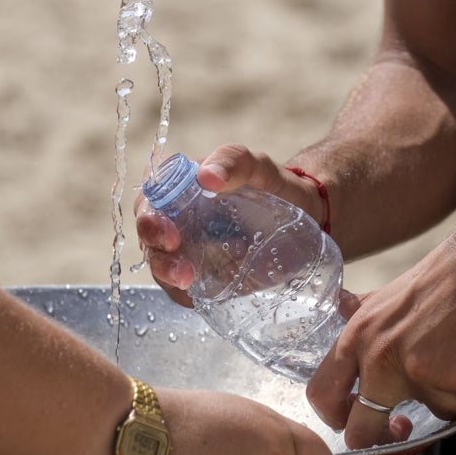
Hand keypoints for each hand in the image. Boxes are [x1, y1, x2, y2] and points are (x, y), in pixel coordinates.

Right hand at [135, 144, 328, 306]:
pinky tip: (204, 291)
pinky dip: (186, 293)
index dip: (150, 213)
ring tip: (189, 280)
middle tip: (178, 264)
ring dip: (167, 274)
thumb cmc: (275, 186)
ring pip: (159, 263)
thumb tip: (206, 176)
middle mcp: (177, 217)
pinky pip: (180, 289)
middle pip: (149, 233)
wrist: (307, 218)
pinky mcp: (200, 276)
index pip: (150, 195)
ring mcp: (187, 248)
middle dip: (155, 251)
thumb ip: (234, 161)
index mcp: (182, 185)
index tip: (169, 232)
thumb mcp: (259, 167)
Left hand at [307, 219, 455, 448]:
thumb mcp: (388, 293)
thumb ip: (362, 310)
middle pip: (363, 428)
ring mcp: (419, 369)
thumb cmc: (448, 275)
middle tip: (405, 427)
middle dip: (386, 435)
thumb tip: (339, 305)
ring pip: (436, 411)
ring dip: (455, 394)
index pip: (322, 394)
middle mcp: (380, 355)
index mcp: (358, 335)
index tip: (359, 421)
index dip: (337, 419)